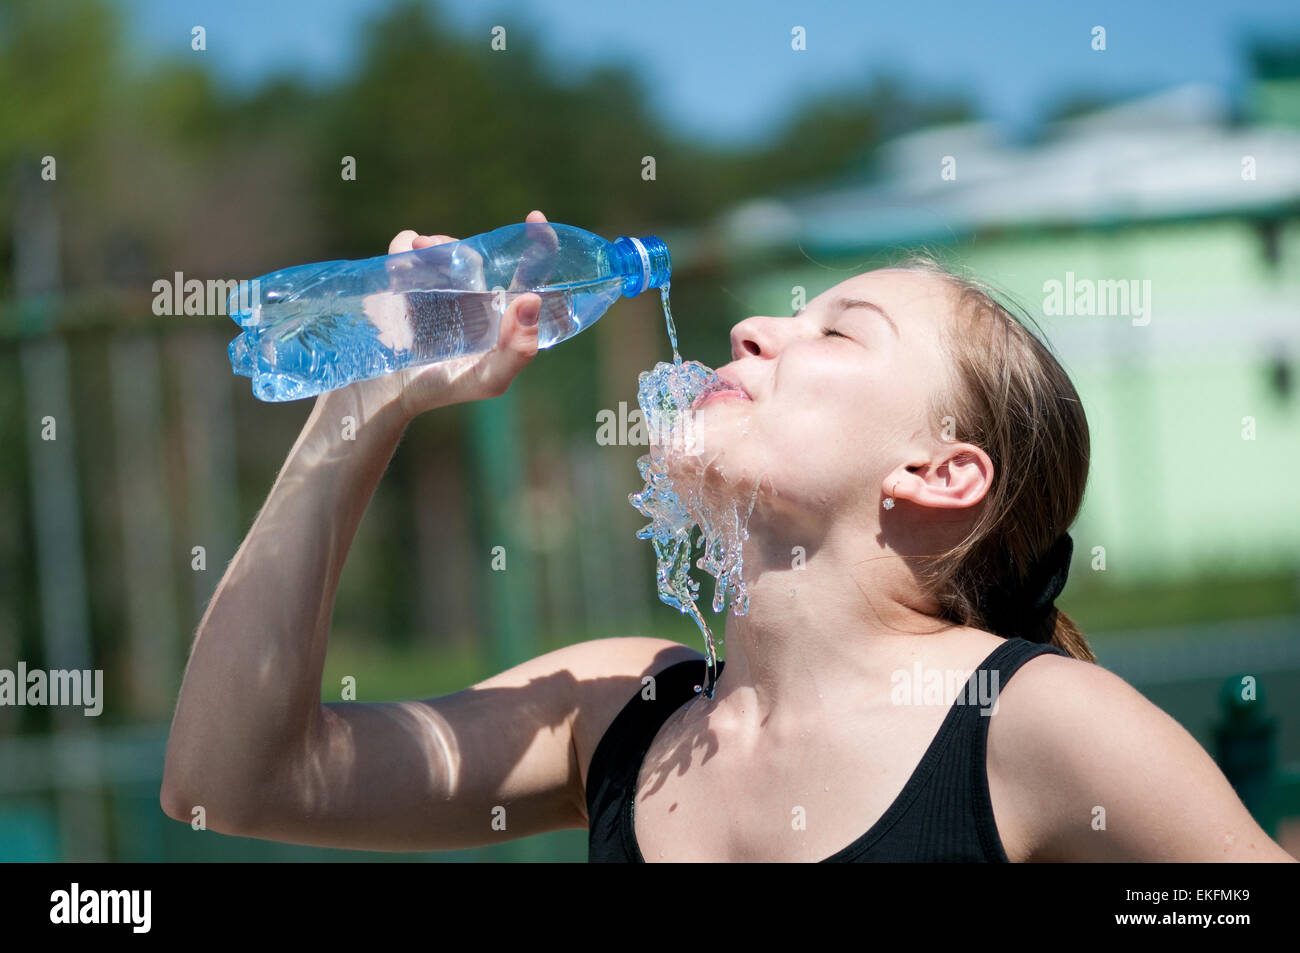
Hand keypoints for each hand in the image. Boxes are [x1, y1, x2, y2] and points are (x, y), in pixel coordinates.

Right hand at [332, 210, 552, 422]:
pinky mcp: (403, 279)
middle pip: (473, 253)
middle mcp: (471, 292)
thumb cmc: (444, 388)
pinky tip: (398, 269)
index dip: (539, 244)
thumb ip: (518, 350)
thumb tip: (531, 301)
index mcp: (499, 311)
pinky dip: (402, 251)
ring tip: (418, 255)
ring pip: (439, 247)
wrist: (387, 393)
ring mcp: (436, 284)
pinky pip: (404, 248)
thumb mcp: (489, 379)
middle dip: (455, 246)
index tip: (535, 219)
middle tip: (439, 248)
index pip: (528, 273)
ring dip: (430, 246)